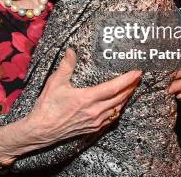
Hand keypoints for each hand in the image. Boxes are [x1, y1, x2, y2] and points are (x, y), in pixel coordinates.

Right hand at [27, 48, 141, 142]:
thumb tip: (71, 50)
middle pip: (120, 98)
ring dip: (126, 97)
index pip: (114, 87)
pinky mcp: (93, 128)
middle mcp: (95, 111)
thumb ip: (66, 66)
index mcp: (87, 98)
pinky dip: (118, 109)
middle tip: (138, 77)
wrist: (42, 130)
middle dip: (131, 86)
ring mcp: (95, 121)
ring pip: (117, 108)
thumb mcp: (55, 82)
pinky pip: (111, 118)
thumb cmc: (48, 106)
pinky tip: (119, 105)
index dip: (127, 79)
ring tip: (132, 88)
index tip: (137, 71)